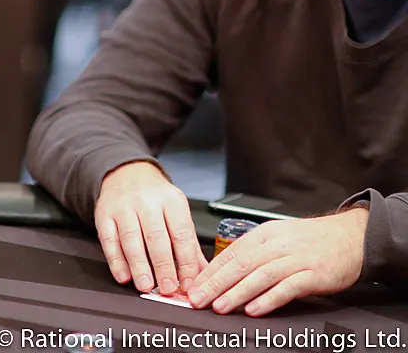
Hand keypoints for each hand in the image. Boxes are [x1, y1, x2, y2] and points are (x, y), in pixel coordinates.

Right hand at [94, 161, 205, 294]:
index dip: (186, 261)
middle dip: (163, 266)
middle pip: (156, 237)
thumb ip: (189, 243)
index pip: (181, 234)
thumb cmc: (155, 198)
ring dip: (139, 266)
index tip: (188, 283)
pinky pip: (109, 240)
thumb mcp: (177, 212)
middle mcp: (147, 202)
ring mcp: (123, 207)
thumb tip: (203, 273)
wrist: (126, 174)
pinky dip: (116, 261)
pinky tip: (124, 276)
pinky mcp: (104, 214)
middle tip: (167, 288)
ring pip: (131, 239)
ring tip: (146, 286)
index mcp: (171, 201)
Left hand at [188, 209, 366, 315]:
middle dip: (215, 283)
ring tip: (219, 306)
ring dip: (237, 293)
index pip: (230, 253)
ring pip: (260, 276)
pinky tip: (254, 309)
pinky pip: (288, 287)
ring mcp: (296, 259)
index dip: (209, 271)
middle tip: (197, 298)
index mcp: (264, 234)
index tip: (193, 285)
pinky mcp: (314, 274)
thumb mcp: (277, 238)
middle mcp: (277, 244)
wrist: (351, 237)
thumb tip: (221, 271)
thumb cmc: (311, 240)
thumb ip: (252, 253)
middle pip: (240, 264)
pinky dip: (269, 299)